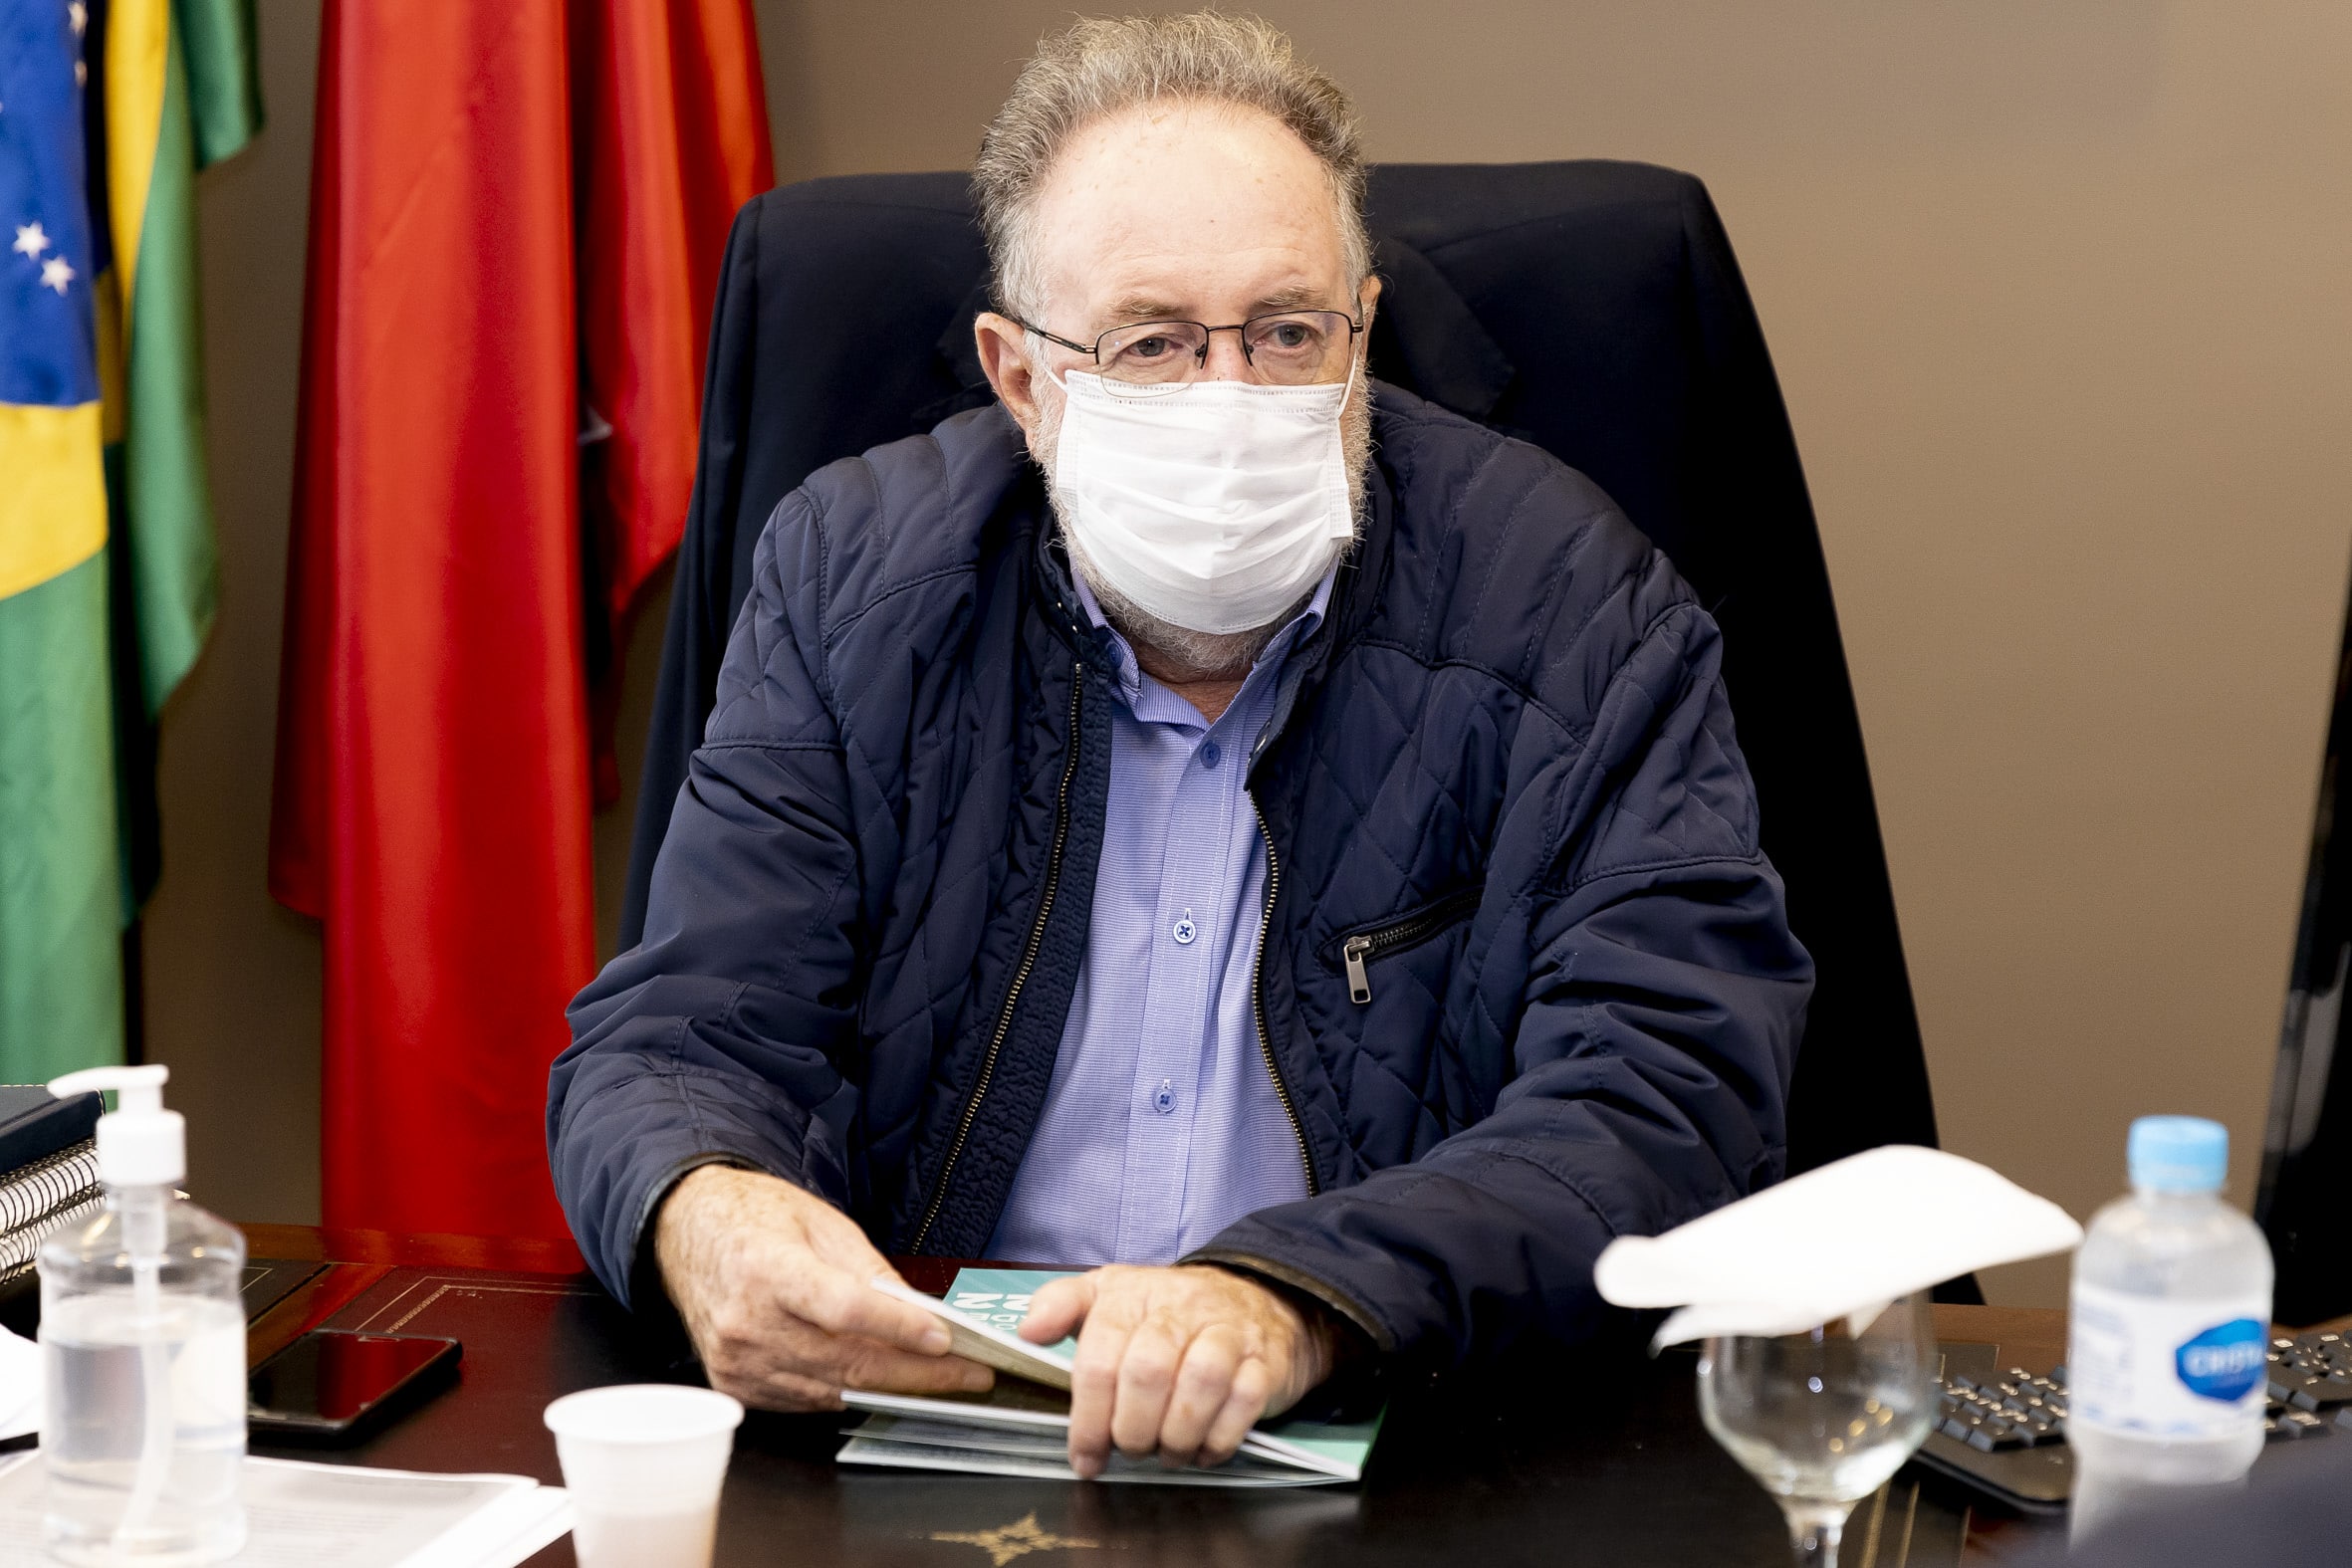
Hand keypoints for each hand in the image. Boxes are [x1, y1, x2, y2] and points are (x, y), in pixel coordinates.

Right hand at [653, 1165, 992, 1410]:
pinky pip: (808, 1400)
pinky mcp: (735, 1385)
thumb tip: (920, 1314)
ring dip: (892, 1389)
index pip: (843, 1310)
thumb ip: (869, 1271)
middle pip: (847, 1362)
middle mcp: (747, 1321)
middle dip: (918, 1374)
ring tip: (942, 1380)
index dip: (898, 1328)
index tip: (946, 1338)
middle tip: (969, 1374)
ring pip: (834, 1391)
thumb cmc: (755, 1219)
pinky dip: (849, 1392)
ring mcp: (737, 1361)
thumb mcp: (820, 1222)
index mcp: (766, 1267)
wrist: (686, 1234)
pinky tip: (882, 1379)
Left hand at [1019, 1264, 1334, 1477]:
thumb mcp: (1111, 1294)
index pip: (1099, 1357)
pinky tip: (1201, 1451)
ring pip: (1199, 1384)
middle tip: (1129, 1450)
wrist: (1259, 1300)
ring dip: (1175, 1436)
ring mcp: (1227, 1332)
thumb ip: (1062, 1305)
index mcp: (1132, 1294)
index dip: (1086, 1418)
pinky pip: (1244, 1402)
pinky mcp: (1265, 1361)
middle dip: (1132, 1429)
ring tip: (1165, 1452)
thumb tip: (1027, 1330)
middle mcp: (1181, 1308)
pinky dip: (1218, 1439)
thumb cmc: (1171, 1312)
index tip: (1085, 1457)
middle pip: (1147, 1372)